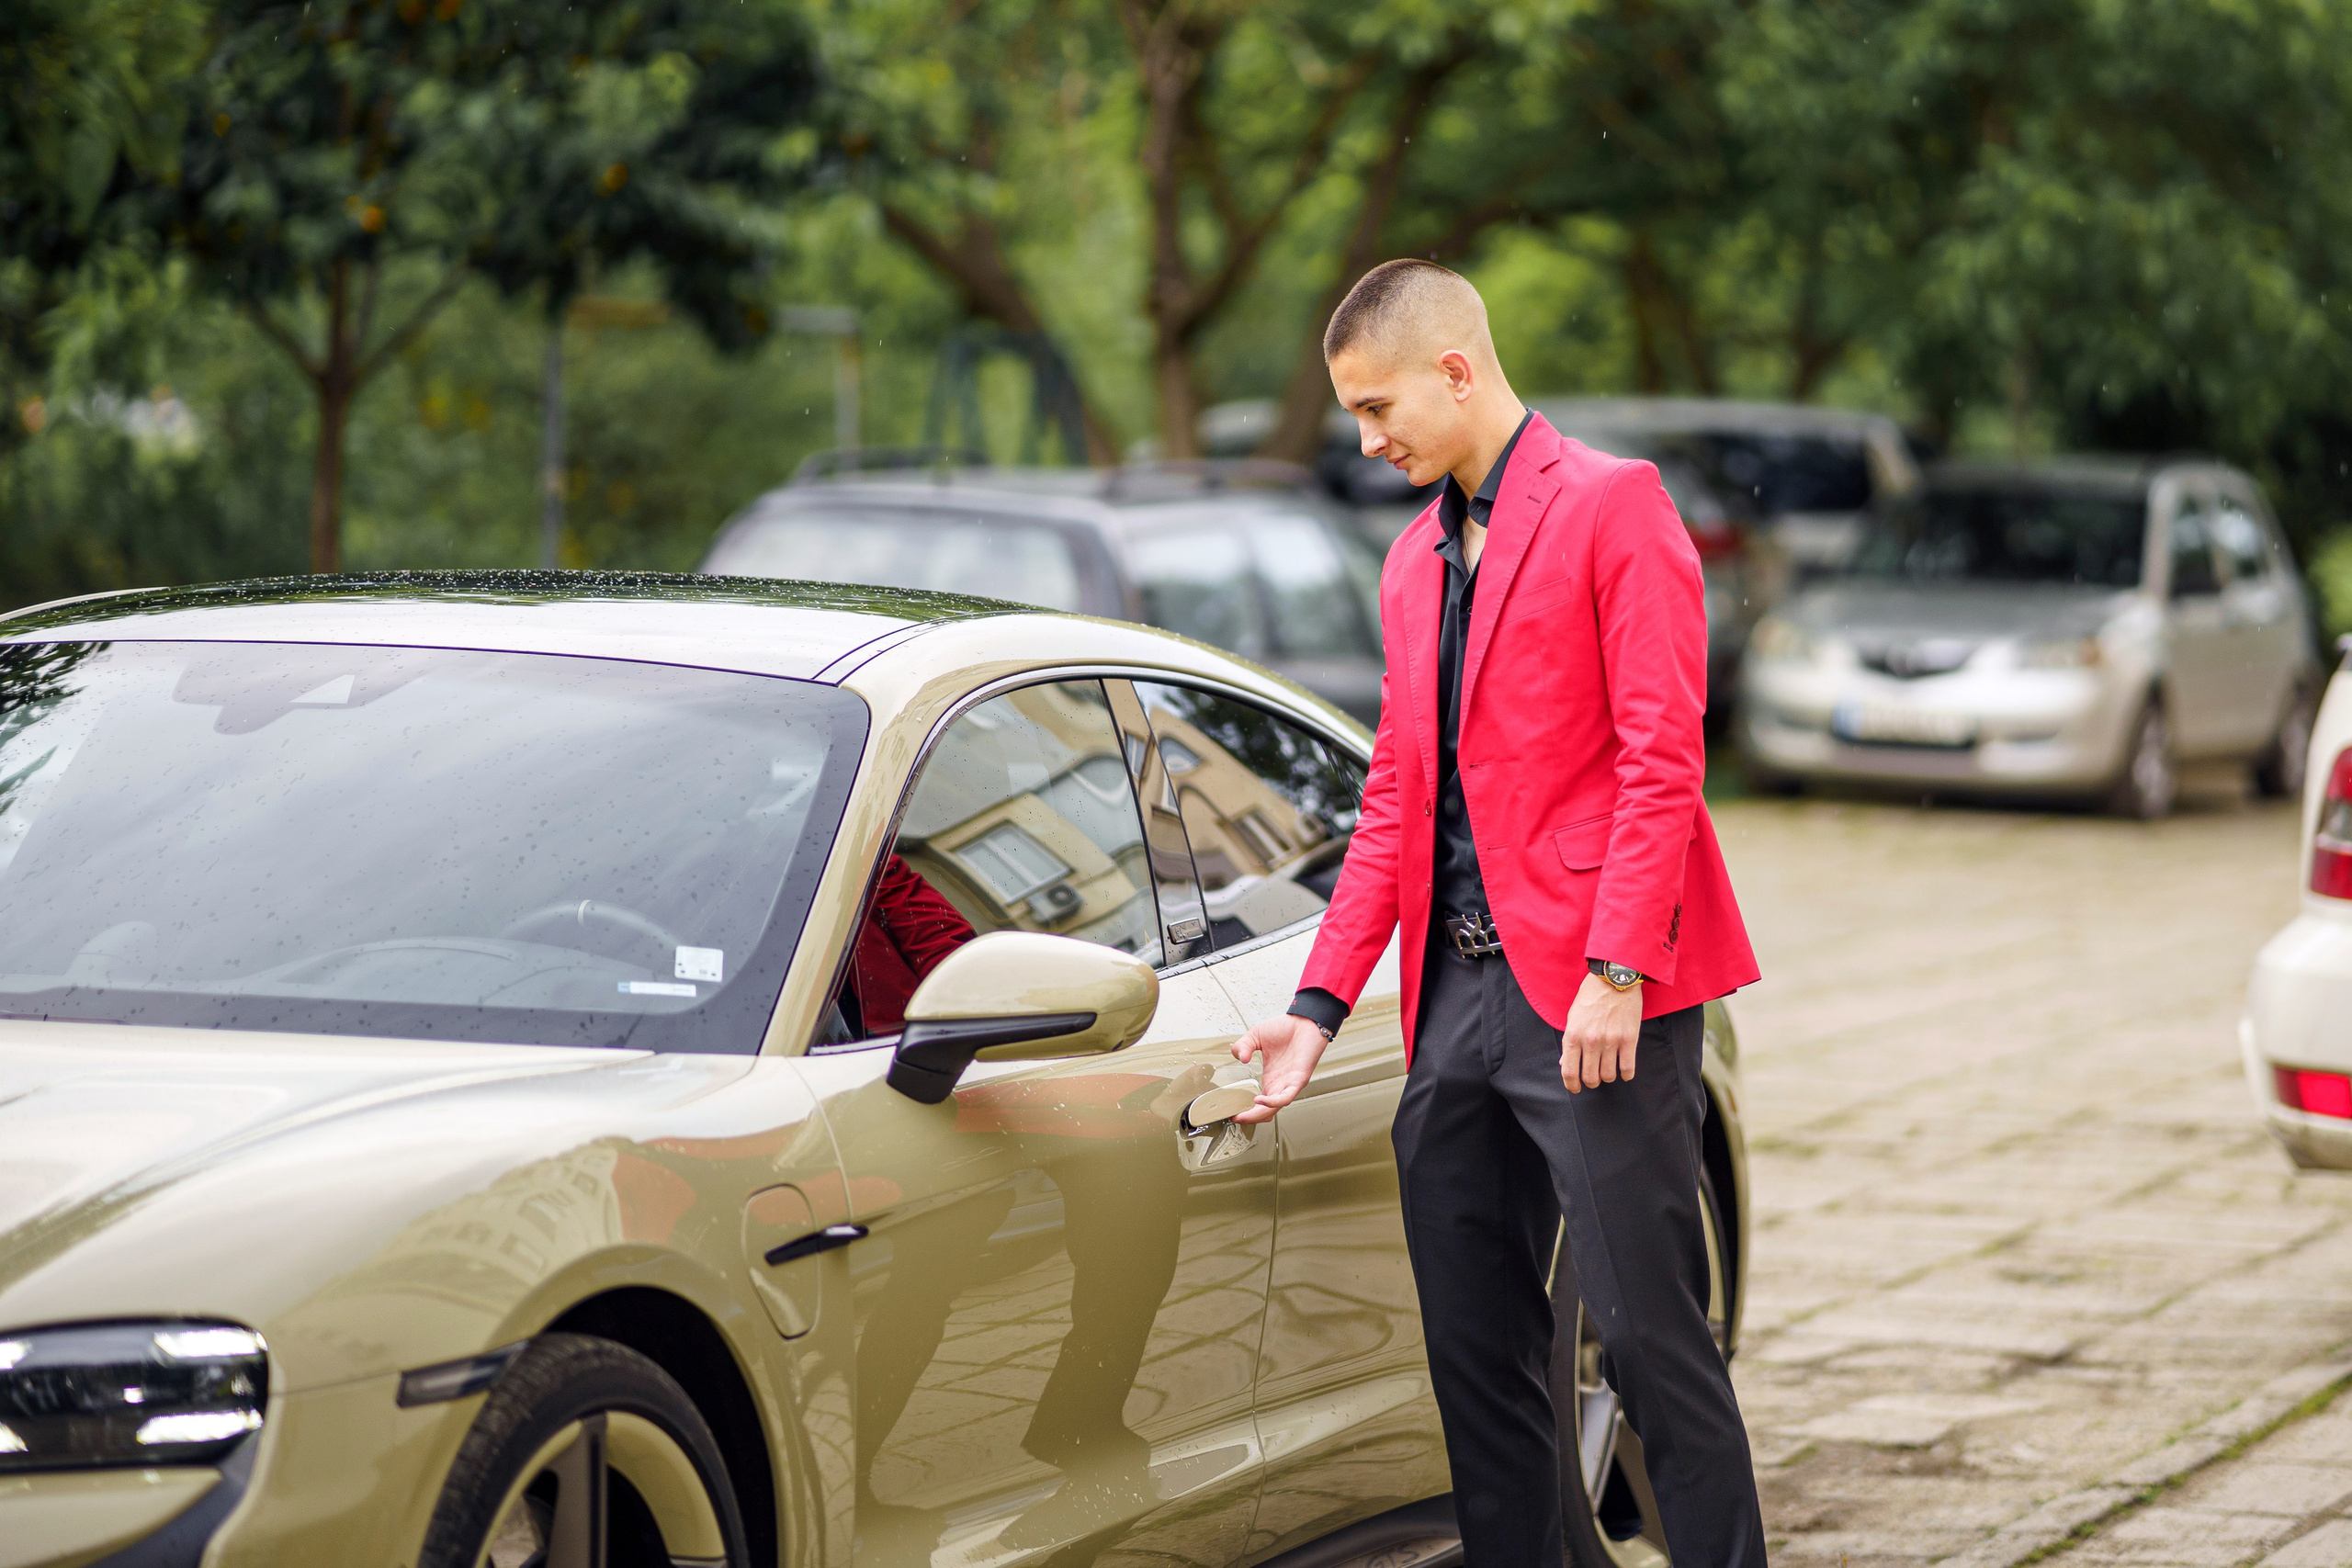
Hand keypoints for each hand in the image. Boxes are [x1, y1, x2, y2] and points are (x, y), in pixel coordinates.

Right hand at [1229, 1013, 1330, 1123]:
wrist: (1305, 1020)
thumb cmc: (1286, 1029)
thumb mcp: (1255, 1036)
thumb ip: (1243, 1046)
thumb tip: (1240, 1059)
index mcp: (1271, 1077)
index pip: (1259, 1102)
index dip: (1246, 1109)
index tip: (1231, 1112)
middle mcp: (1280, 1084)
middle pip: (1265, 1111)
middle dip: (1249, 1118)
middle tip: (1235, 1119)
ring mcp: (1289, 1083)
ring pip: (1274, 1108)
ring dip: (1258, 1114)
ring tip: (1243, 1115)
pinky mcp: (1298, 1080)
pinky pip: (1286, 1097)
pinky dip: (1272, 1102)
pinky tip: (1259, 1100)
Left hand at [1562, 971, 1640, 1092]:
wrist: (1614, 979)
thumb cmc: (1591, 996)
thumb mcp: (1572, 1017)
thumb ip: (1569, 1041)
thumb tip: (1565, 1063)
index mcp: (1573, 1035)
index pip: (1568, 1070)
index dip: (1571, 1085)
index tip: (1575, 1088)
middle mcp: (1591, 1041)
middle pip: (1590, 1077)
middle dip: (1591, 1082)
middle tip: (1594, 1078)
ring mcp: (1611, 1041)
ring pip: (1608, 1075)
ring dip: (1608, 1077)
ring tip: (1608, 1071)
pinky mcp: (1629, 1039)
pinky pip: (1627, 1068)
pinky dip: (1626, 1074)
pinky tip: (1624, 1072)